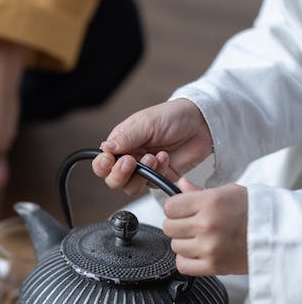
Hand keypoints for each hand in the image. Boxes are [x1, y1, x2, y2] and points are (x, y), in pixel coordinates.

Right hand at [92, 98, 212, 195]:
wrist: (202, 123)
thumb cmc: (173, 116)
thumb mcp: (146, 122)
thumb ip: (125, 137)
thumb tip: (104, 148)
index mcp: (121, 143)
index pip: (102, 162)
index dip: (103, 166)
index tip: (110, 160)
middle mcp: (130, 158)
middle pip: (113, 180)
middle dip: (120, 174)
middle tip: (131, 162)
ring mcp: (145, 170)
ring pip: (130, 187)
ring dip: (140, 175)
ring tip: (153, 157)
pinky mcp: (160, 177)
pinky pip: (152, 184)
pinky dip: (158, 172)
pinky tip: (165, 158)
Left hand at [162, 177, 247, 275]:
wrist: (278, 234)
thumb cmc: (256, 211)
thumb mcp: (229, 192)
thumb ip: (199, 192)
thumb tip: (181, 185)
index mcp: (210, 202)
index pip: (170, 207)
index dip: (174, 209)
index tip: (181, 211)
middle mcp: (207, 224)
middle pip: (169, 227)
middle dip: (178, 226)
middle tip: (192, 225)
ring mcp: (209, 246)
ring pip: (175, 246)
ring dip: (185, 243)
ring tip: (201, 239)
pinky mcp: (213, 266)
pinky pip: (182, 265)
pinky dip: (187, 261)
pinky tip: (199, 253)